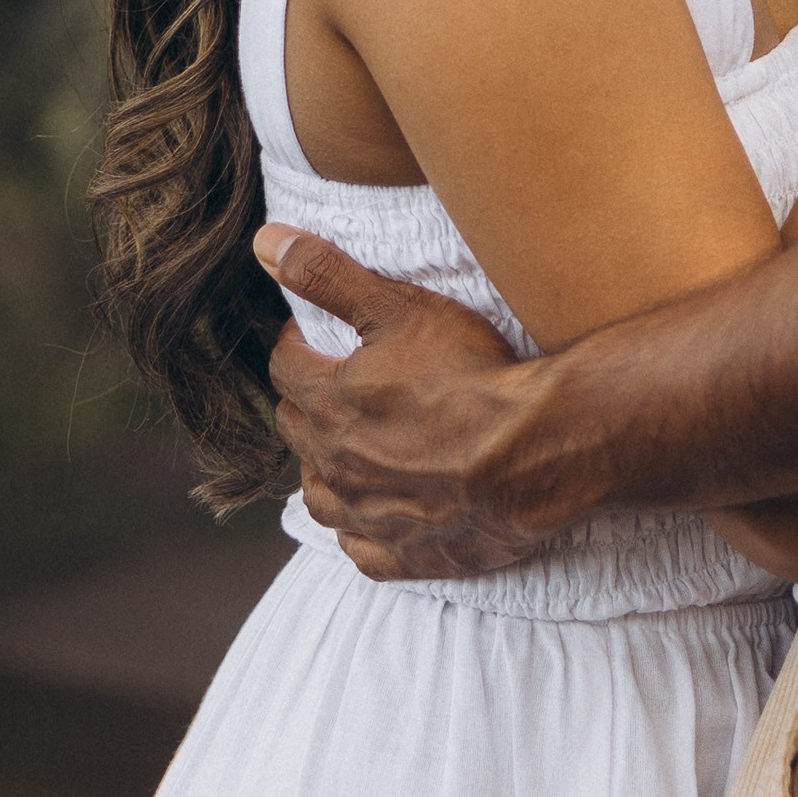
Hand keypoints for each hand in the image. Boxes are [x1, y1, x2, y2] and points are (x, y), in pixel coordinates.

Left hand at [259, 228, 555, 581]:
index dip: (296, 344)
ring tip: (345, 447)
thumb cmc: (470, 374)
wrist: (533, 451)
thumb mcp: (398, 307)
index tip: (313, 333)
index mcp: (329, 405)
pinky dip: (359, 530)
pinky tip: (374, 512)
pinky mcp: (405, 554)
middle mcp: (336, 467)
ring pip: (319, 495)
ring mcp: (368, 517)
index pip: (286, 368)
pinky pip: (360, 550)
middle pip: (296, 430)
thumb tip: (265, 243)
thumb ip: (328, 275)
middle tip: (335, 381)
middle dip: (307, 401)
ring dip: (323, 468)